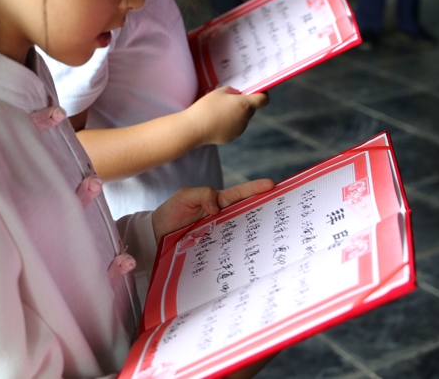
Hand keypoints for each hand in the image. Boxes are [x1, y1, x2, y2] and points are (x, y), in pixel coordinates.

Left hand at [152, 179, 274, 241]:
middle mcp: (223, 217)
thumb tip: (217, 207)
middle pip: (247, 212)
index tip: (271, 184)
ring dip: (256, 232)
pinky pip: (230, 247)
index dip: (254, 189)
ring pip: (242, 231)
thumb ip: (201, 194)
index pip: (239, 194)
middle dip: (265, 209)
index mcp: (218, 202)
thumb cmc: (171, 212)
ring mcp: (220, 233)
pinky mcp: (215, 249)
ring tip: (272, 231)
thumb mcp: (184, 196)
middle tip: (282, 207)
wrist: (156, 236)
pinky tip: (249, 254)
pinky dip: (240, 250)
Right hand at [186, 86, 267, 145]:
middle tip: (230, 100)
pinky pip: (235, 127)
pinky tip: (217, 121)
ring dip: (237, 114)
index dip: (262, 94)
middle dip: (244, 104)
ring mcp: (239, 129)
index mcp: (244, 105)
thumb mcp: (219, 91)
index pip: (263, 100)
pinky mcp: (232, 137)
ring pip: (243, 118)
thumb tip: (237, 95)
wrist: (194, 128)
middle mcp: (245, 118)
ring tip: (220, 112)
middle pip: (251, 109)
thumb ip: (233, 91)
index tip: (256, 92)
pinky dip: (230, 123)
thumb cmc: (206, 107)